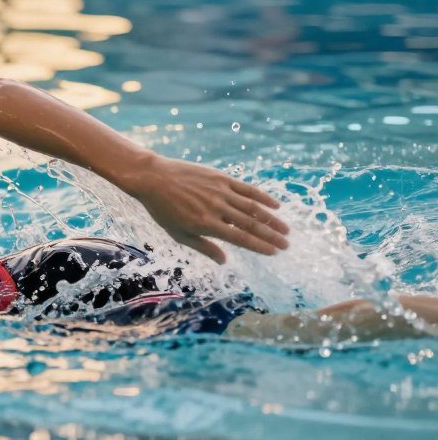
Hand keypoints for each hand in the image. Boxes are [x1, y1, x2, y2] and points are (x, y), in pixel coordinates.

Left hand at [125, 156, 289, 263]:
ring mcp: (220, 191)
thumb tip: (224, 261)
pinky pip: (246, 188)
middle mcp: (217, 208)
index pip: (241, 238)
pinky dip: (262, 197)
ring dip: (271, 219)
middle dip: (271, 236)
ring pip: (252, 207)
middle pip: (251, 224)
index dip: (260, 246)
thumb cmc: (162, 209)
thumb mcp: (178, 233)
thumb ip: (203, 247)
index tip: (274, 252)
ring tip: (285, 229)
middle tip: (286, 244)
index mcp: (206, 225)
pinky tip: (275, 205)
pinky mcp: (220, 178)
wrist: (152, 178)